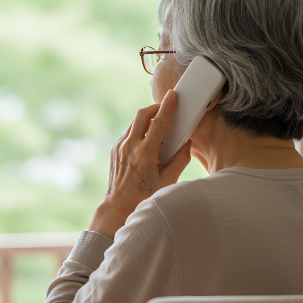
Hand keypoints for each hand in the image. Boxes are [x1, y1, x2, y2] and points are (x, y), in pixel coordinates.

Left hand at [88, 90, 192, 238]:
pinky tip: (147, 139)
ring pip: (134, 123)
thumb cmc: (145, 196)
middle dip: (155, 107)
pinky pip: (128, 133)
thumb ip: (180, 160)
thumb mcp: (168, 181)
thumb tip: (187, 143)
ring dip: (146, 119)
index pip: (158, 122)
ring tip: (158, 125)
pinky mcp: (115, 150)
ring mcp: (120, 147)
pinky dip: (139, 130)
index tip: (172, 95)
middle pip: (142, 115)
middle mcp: (130, 147)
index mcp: (145, 153)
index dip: (167, 106)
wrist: (119, 207)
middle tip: (165, 108)